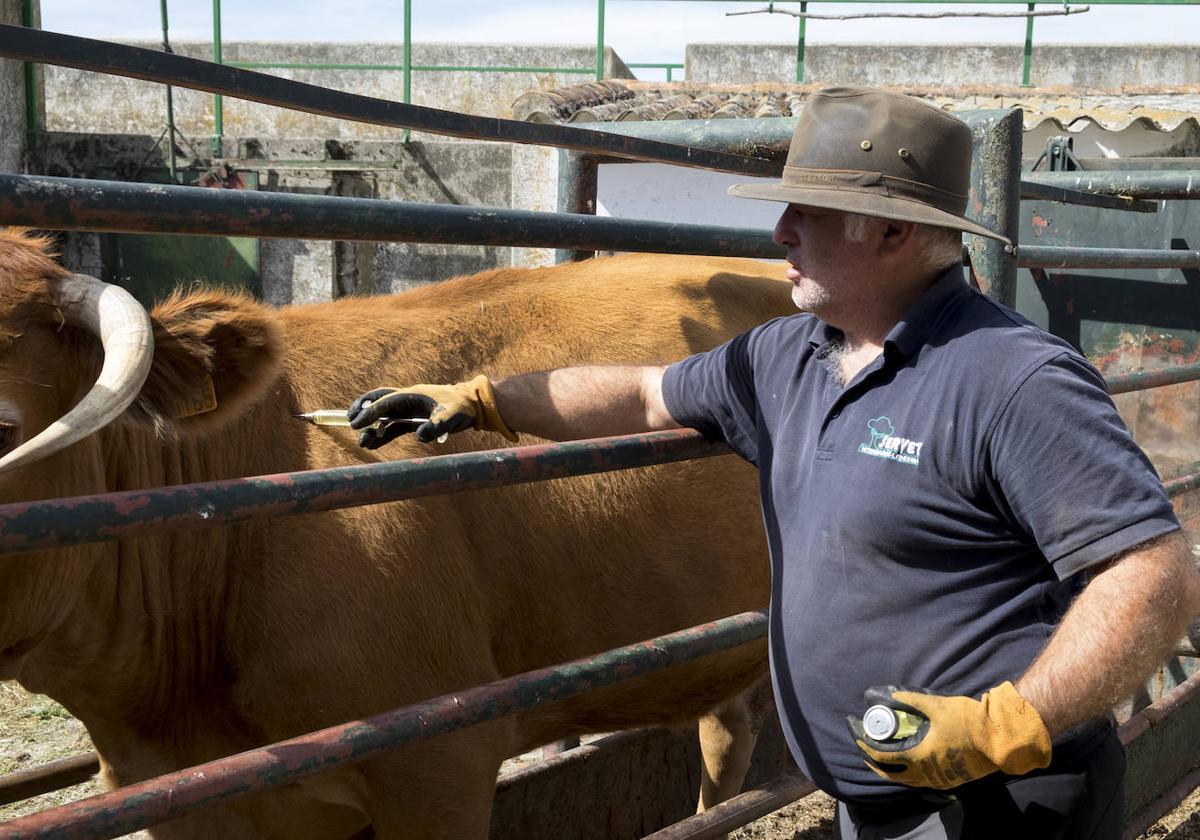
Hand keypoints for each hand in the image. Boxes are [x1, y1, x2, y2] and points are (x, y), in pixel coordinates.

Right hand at [347, 375, 518, 448]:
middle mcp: (407, 400)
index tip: (356, 422)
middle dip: (362, 409)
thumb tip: (420, 436)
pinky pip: (393, 427)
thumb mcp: (451, 417)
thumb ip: (436, 426)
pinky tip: (373, 444)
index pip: (386, 403)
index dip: (370, 412)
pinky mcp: (414, 421)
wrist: (473, 406)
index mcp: (412, 395)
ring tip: (362, 442)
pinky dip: (383, 435)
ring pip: (384, 417)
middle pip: (378, 401)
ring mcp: (410, 410)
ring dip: (372, 427)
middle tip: (348, 421)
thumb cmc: (462, 408)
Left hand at [848, 682, 1050, 789]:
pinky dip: (908, 774)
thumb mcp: (936, 706)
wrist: (998, 739)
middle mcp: (926, 773)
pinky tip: (908, 764)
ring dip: (891, 770)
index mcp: (919, 756)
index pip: (882, 756)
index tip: (856, 734)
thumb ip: (912, 700)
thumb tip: (891, 694)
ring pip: (906, 781)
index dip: (866, 745)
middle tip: (863, 749)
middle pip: (890, 774)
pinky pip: (921, 781)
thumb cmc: (968, 721)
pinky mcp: (950, 780)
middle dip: (873, 763)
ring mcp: (939, 779)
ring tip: (881, 759)